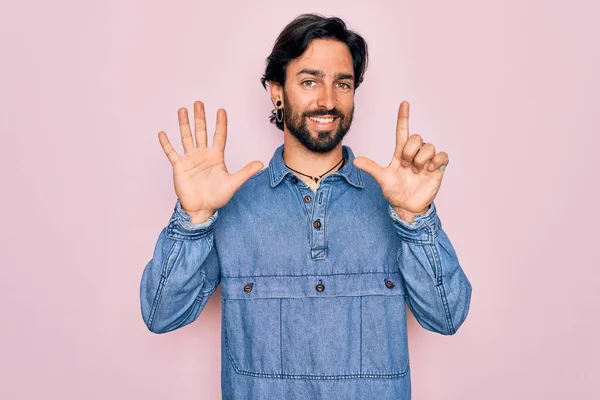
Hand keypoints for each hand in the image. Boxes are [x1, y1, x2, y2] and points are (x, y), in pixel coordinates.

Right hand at [158, 101, 263, 221]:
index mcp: (216, 156)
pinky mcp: (179, 166)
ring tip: (182, 110)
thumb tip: (261, 164)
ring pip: (186, 137)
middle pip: (201, 132)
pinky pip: (171, 152)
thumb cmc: (217, 198)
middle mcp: (203, 154)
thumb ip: (245, 172)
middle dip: (200, 118)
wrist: (201, 209)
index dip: (220, 124)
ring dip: (184, 124)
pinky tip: (162, 133)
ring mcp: (190, 159)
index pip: (219, 136)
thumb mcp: (233, 184)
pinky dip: (166, 144)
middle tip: (199, 103)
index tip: (221, 110)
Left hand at [353, 101, 448, 220]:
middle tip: (406, 166)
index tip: (404, 103)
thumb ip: (371, 168)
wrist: (407, 206)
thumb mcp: (382, 178)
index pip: (403, 130)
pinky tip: (429, 170)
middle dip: (410, 152)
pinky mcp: (437, 167)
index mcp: (401, 152)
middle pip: (417, 138)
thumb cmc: (395, 191)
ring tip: (416, 171)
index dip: (403, 117)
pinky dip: (435, 161)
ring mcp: (427, 159)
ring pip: (429, 146)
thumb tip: (355, 160)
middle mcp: (414, 153)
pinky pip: (442, 155)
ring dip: (421, 159)